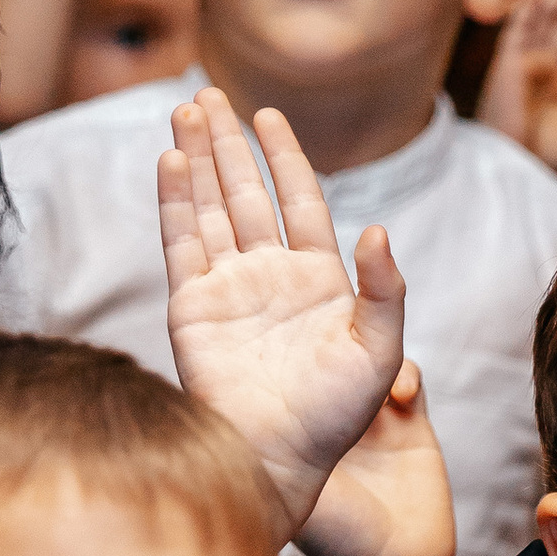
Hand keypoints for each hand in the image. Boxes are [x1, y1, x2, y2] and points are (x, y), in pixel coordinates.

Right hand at [160, 87, 453, 555]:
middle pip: (247, 194)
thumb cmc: (334, 419)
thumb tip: (379, 229)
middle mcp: (270, 279)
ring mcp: (228, 291)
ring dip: (198, 159)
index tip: (268, 117)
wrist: (279, 460)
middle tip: (209, 95)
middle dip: (228, 145)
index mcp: (319, 283)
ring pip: (211, 209)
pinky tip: (171, 161)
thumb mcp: (380, 353)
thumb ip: (385, 291)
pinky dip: (176, 200)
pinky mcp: (192, 307)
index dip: (285, 157)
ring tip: (185, 110)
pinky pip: (182, 242)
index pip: (299, 202)